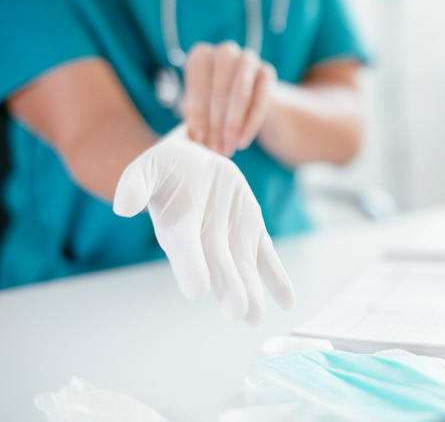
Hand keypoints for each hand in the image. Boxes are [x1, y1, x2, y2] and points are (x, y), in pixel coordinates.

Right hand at [112, 124, 294, 323]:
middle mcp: (204, 242)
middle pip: (218, 268)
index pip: (185, 250)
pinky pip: (266, 258)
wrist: (193, 163)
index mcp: (178, 229)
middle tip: (237, 311)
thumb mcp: (149, 166)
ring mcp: (230, 240)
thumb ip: (136, 183)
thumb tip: (122, 205)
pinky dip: (277, 278)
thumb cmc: (166, 169)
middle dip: (228, 289)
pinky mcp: (251, 233)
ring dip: (252, 291)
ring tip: (257, 316)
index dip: (190, 267)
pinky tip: (287, 301)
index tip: (196, 290)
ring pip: (243, 269)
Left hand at [183, 42, 277, 156]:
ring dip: (233, 123)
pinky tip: (243, 140)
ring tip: (229, 146)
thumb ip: (196, 121)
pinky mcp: (267, 73)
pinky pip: (260, 100)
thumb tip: (196, 140)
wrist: (248, 97)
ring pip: (240, 92)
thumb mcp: (201, 108)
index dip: (197, 112)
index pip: (197, 84)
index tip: (198, 137)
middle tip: (214, 147)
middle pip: (219, 89)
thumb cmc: (216, 103)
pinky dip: (250, 123)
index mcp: (201, 56)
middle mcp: (224, 53)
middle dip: (216, 123)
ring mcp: (248, 60)